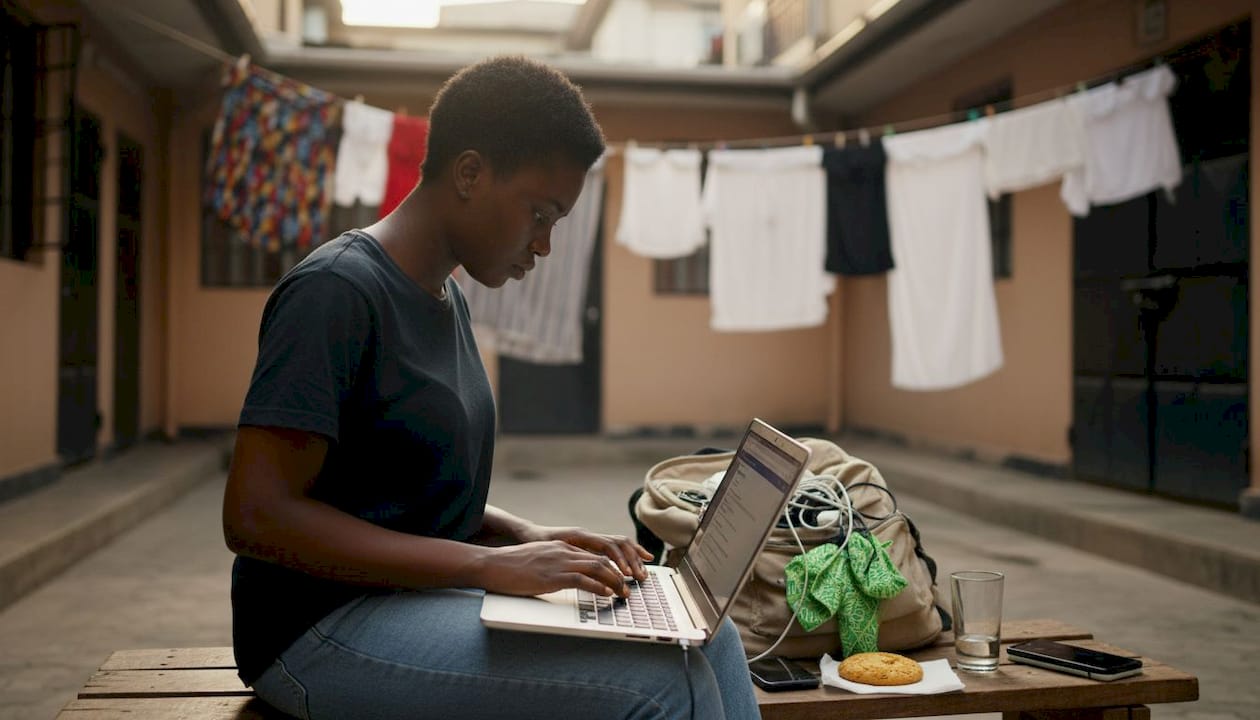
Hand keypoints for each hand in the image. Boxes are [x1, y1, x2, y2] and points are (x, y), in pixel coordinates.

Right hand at [474, 541, 634, 597]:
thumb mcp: (537, 561)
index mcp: (561, 547)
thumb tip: (564, 578)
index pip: (593, 554)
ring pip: (597, 568)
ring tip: (623, 594)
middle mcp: (564, 551)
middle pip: (601, 559)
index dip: (611, 566)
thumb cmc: (510, 566)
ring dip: (614, 582)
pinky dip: (598, 587)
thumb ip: (553, 565)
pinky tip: (606, 595)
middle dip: (619, 574)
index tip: (621, 577)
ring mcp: (559, 562)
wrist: (492, 565)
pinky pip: (582, 580)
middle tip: (628, 587)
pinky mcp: (552, 576)